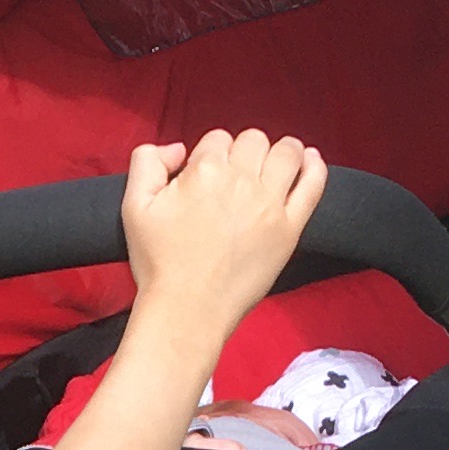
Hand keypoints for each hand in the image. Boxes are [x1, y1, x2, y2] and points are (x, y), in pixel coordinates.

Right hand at [120, 129, 329, 347]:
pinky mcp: (289, 229)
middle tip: (238, 175)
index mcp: (204, 170)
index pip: (218, 139)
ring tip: (278, 160)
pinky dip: (315, 167)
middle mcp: (241, 180)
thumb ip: (147, 161)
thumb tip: (178, 149)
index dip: (212, 154)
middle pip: (253, 141)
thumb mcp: (134, 205)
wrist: (187, 309)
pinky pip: (312, 186)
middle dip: (245, 150)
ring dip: (283, 150)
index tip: (208, 177)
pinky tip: (311, 160)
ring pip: (287, 154)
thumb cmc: (158, 262)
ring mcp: (270, 204)